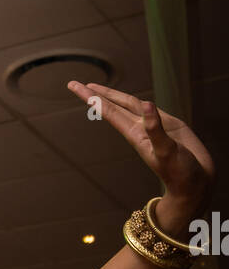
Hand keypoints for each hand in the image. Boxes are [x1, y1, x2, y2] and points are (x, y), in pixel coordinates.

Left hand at [67, 82, 214, 222]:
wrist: (195, 184)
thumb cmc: (179, 172)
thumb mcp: (166, 151)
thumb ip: (155, 128)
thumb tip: (147, 104)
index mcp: (135, 133)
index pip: (109, 110)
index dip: (91, 97)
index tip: (72, 85)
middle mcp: (140, 128)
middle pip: (113, 105)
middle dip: (94, 95)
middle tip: (73, 84)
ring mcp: (154, 127)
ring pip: (130, 105)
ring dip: (113, 96)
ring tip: (97, 89)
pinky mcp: (170, 126)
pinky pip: (150, 111)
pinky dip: (140, 103)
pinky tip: (134, 102)